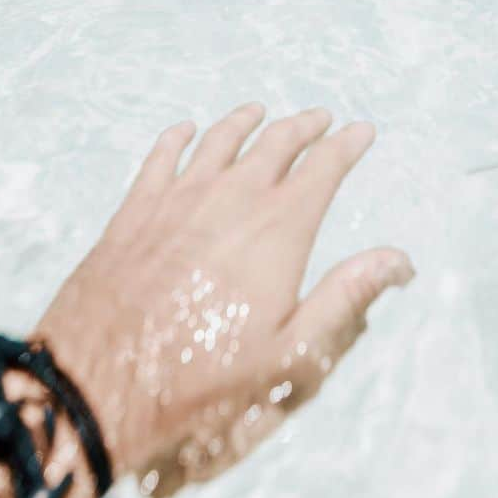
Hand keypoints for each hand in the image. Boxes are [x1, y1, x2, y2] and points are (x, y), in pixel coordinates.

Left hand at [34, 104, 413, 497]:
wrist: (99, 384)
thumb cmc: (202, 381)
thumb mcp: (290, 355)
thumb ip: (345, 299)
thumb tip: (398, 260)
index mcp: (278, 229)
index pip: (324, 168)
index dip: (347, 145)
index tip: (361, 132)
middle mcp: (232, 198)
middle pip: (276, 143)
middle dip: (304, 126)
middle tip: (321, 119)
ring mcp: (179, 198)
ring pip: (220, 139)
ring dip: (245, 122)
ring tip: (258, 113)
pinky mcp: (136, 209)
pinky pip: (161, 156)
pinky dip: (178, 137)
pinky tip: (185, 131)